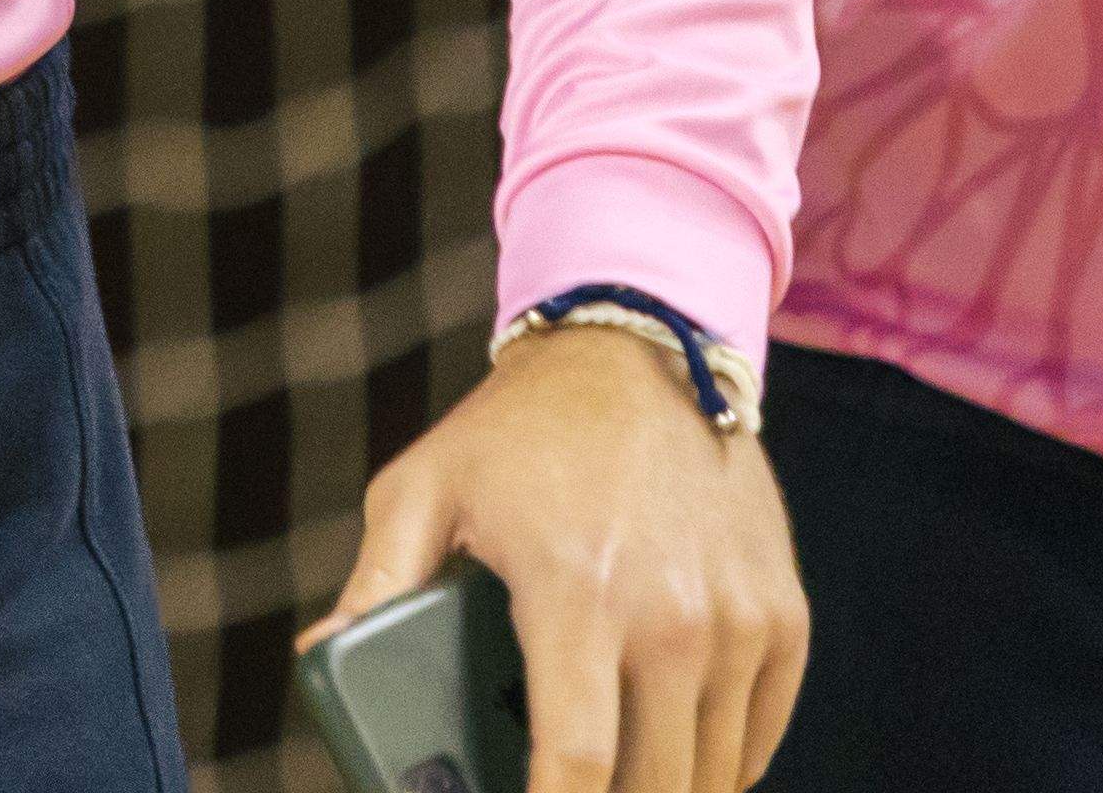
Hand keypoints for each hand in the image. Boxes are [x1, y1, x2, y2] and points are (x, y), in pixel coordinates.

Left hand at [322, 323, 807, 792]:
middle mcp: (673, 616)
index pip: (575, 761)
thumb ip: (376, 584)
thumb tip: (319, 655)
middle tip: (558, 790)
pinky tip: (664, 758)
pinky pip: (757, 739)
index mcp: (577, 593)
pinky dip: (717, 766)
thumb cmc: (519, 430)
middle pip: (653, 787)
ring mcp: (740, 621)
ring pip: (712, 776)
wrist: (637, 353)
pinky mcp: (783, 618)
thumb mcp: (423, 489)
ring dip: (661, 790)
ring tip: (602, 778)